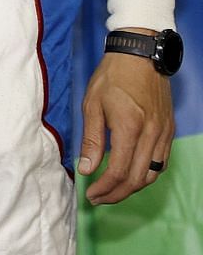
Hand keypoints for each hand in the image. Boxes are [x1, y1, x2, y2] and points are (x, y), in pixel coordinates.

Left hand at [79, 43, 174, 203]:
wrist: (141, 56)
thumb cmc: (112, 77)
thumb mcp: (92, 104)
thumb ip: (91, 139)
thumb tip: (86, 169)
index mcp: (129, 128)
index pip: (118, 171)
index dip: (104, 188)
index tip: (90, 194)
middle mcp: (151, 135)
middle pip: (137, 179)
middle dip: (117, 194)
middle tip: (98, 198)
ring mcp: (163, 134)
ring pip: (151, 174)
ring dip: (132, 188)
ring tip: (111, 190)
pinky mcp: (168, 131)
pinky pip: (160, 163)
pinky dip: (145, 174)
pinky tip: (130, 175)